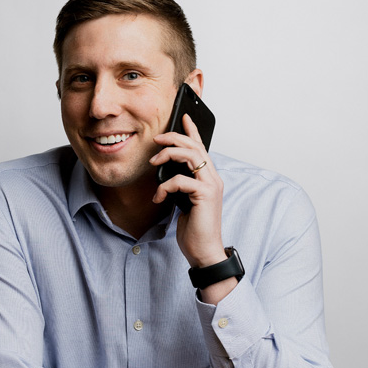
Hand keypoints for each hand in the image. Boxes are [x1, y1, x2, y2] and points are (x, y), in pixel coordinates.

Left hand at [151, 115, 237, 303]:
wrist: (204, 251)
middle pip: (195, 146)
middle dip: (174, 137)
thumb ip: (181, 185)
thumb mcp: (184, 202)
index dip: (192, 131)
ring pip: (190, 156)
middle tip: (157, 138)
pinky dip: (165, 186)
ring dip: (168, 154)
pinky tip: (158, 197)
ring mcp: (211, 185)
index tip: (183, 117)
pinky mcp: (205, 195)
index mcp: (209, 178)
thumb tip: (166, 173)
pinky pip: (181, 180)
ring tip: (153, 162)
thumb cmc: (195, 229)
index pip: (201, 147)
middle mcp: (213, 178)